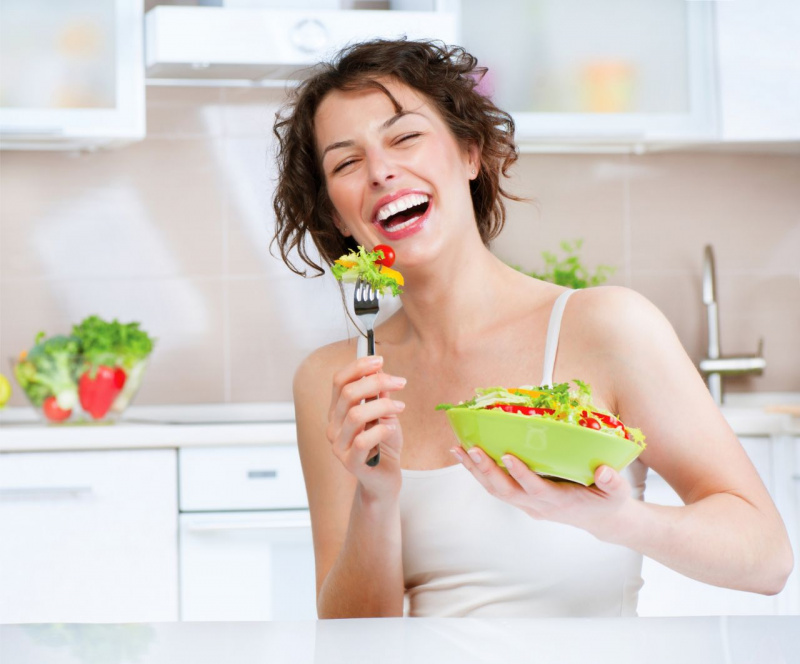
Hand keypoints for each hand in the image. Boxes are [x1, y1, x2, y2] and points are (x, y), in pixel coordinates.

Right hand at [327, 355, 405, 496]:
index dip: (358, 366)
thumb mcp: (385, 414)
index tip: (380, 360)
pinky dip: (381, 430)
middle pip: (348, 394)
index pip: (339, 381)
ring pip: (356, 415)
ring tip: (400, 407)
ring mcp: (339, 446)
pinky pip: (364, 441)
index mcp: (338, 411)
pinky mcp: (351, 463)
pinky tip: (392, 428)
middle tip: (400, 382)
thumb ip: (379, 395)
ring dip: (383, 406)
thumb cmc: (384, 445)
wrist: (385, 479)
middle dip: (376, 382)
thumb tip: (380, 369)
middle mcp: (333, 426)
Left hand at [452, 446, 633, 540]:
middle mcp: (538, 505)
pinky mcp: (522, 500)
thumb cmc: (608, 502)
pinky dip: (479, 473)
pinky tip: (466, 456)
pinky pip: (496, 488)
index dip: (521, 474)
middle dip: (487, 470)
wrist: (602, 521)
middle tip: (472, 448)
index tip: (507, 456)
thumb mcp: (617, 494)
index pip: (536, 489)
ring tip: (457, 449)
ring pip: (495, 490)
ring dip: (475, 471)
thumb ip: (613, 482)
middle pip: (506, 491)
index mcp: (560, 502)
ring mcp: (527, 505)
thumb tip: (605, 472)